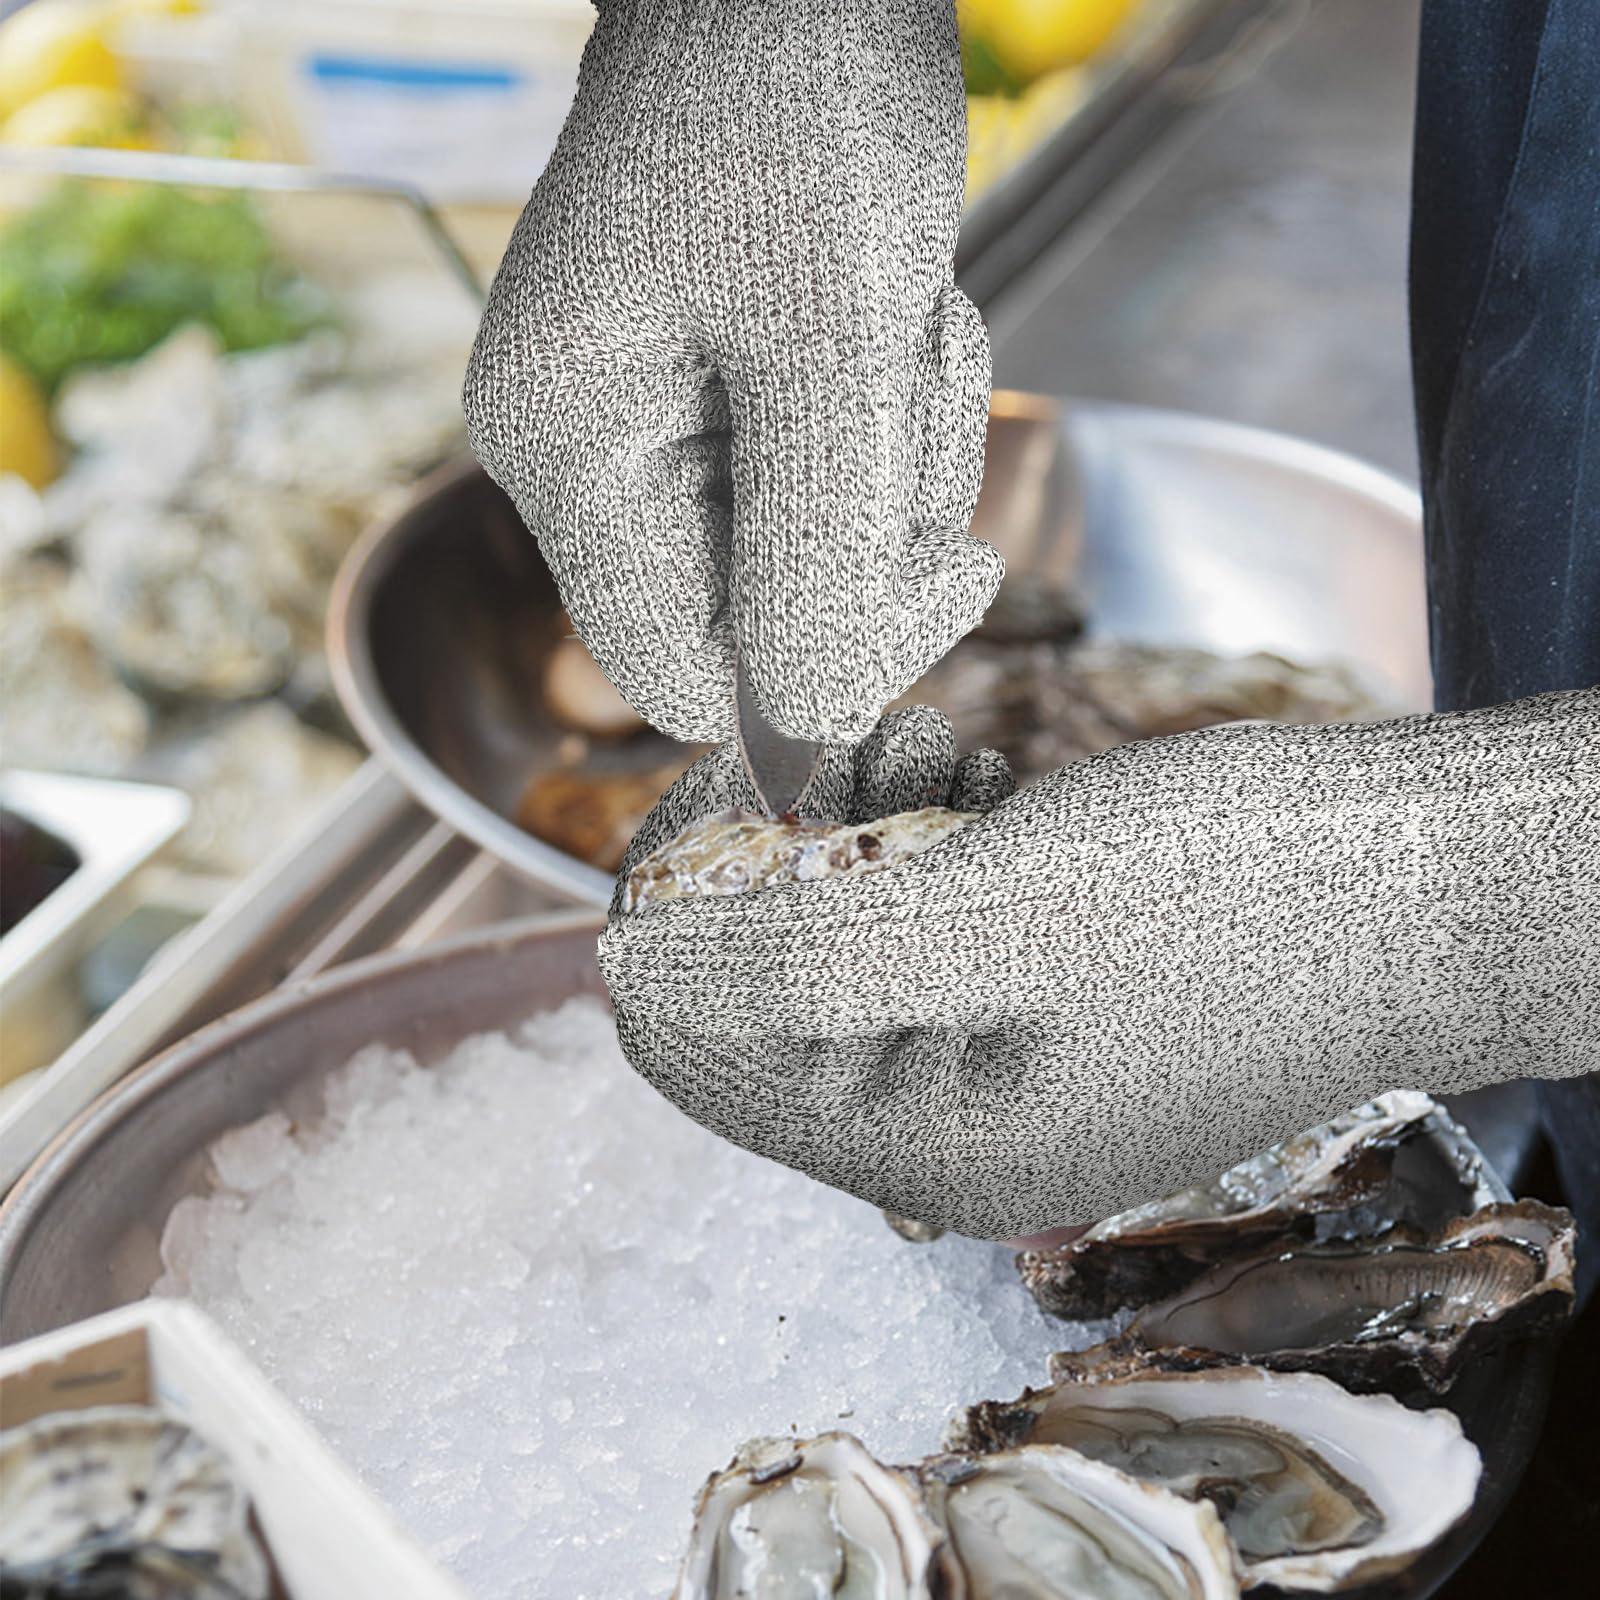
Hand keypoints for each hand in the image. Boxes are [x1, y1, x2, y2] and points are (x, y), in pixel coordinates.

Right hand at [462, 0, 1000, 744]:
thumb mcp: (827, 340)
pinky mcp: (721, 395)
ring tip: (907, 310)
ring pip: (814, 547)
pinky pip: (829, 476)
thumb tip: (809, 732)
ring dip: (903, 454)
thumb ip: (812, 556)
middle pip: (763, 616)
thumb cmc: (794, 105)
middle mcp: (591, 461)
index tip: (943, 577)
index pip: (684, 679)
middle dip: (879, 525)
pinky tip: (904, 308)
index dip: (818, 667)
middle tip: (916, 373)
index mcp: (570, 459)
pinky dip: (894, 414)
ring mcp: (653, 428)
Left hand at [599, 690, 1599, 1237]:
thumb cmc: (1240, 895)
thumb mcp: (994, 919)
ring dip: (865, 829)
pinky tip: (991, 787)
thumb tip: (620, 971)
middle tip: (871, 753)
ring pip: (847, 935)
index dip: (682, 902)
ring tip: (950, 760)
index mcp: (921, 1144)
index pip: (695, 1044)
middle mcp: (951, 1128)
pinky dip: (934, 839)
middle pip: (766, 986)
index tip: (739, 777)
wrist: (1437, 879)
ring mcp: (1004, 1064)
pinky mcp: (1048, 1000)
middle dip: (789, 851)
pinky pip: (930, 920)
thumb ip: (793, 963)